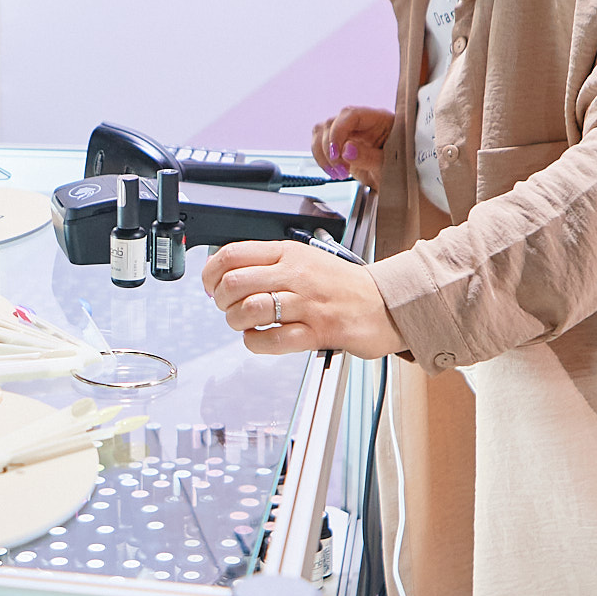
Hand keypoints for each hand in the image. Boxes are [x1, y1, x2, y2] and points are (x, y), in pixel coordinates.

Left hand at [203, 239, 404, 358]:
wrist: (386, 303)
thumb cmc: (343, 285)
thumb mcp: (304, 259)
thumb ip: (268, 263)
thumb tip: (224, 271)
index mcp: (289, 253)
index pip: (232, 254)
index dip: (210, 273)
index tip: (210, 286)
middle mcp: (296, 274)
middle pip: (234, 283)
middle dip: (221, 301)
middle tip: (228, 308)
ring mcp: (307, 304)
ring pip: (249, 310)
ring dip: (237, 322)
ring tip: (246, 324)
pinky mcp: (317, 332)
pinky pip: (271, 339)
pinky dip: (256, 342)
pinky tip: (260, 338)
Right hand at [310, 104, 393, 190]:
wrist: (399, 183)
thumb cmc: (401, 170)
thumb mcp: (388, 166)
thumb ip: (368, 157)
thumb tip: (346, 150)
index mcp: (379, 119)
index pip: (350, 115)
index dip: (338, 132)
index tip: (337, 154)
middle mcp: (362, 122)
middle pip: (332, 123)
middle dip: (330, 150)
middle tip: (341, 171)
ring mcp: (350, 132)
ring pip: (321, 132)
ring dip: (323, 154)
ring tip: (338, 173)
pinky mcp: (341, 144)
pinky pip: (320, 144)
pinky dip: (321, 158)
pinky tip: (333, 171)